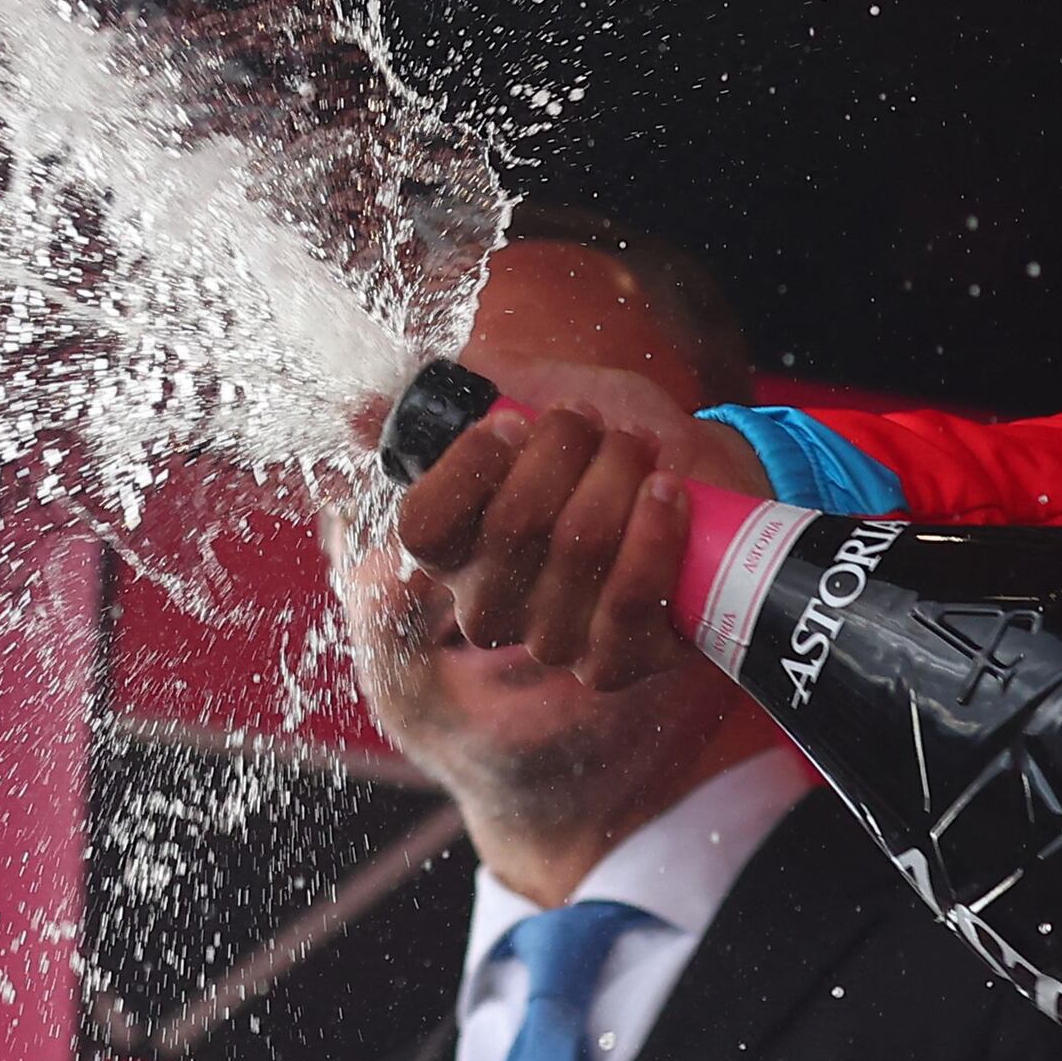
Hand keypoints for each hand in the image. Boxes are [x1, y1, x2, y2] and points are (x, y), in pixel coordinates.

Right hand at [391, 388, 771, 691]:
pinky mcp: (613, 665)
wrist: (705, 479)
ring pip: (579, 546)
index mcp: (452, 547)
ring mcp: (550, 640)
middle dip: (569, 447)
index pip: (423, 526)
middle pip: (514, 521)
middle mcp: (488, 604)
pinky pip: (629, 597)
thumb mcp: (538, 395)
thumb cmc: (609, 440)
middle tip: (598, 425)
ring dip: (619, 475)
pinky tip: (668, 493)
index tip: (518, 424)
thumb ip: (459, 395)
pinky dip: (655, 530)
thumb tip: (356, 411)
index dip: (472, 465)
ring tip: (638, 452)